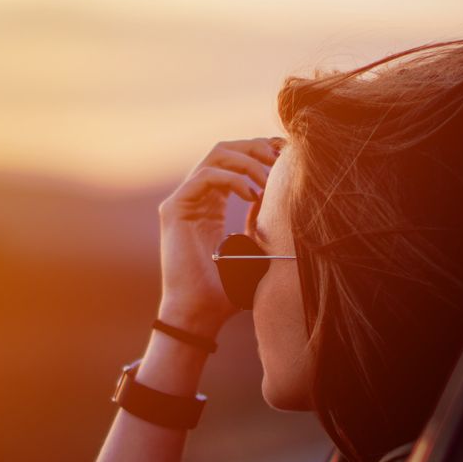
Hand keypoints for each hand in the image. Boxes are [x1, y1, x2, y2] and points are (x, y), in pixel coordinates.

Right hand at [156, 137, 281, 333]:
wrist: (200, 313)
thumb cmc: (226, 289)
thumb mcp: (254, 249)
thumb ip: (261, 221)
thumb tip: (273, 194)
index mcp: (213, 202)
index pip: (236, 161)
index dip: (261, 151)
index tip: (288, 155)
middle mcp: (196, 196)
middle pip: (226, 150)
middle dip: (256, 148)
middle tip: (281, 160)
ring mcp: (183, 200)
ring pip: (216, 156)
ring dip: (248, 162)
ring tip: (268, 180)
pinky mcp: (174, 209)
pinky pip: (205, 177)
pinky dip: (233, 179)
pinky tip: (252, 195)